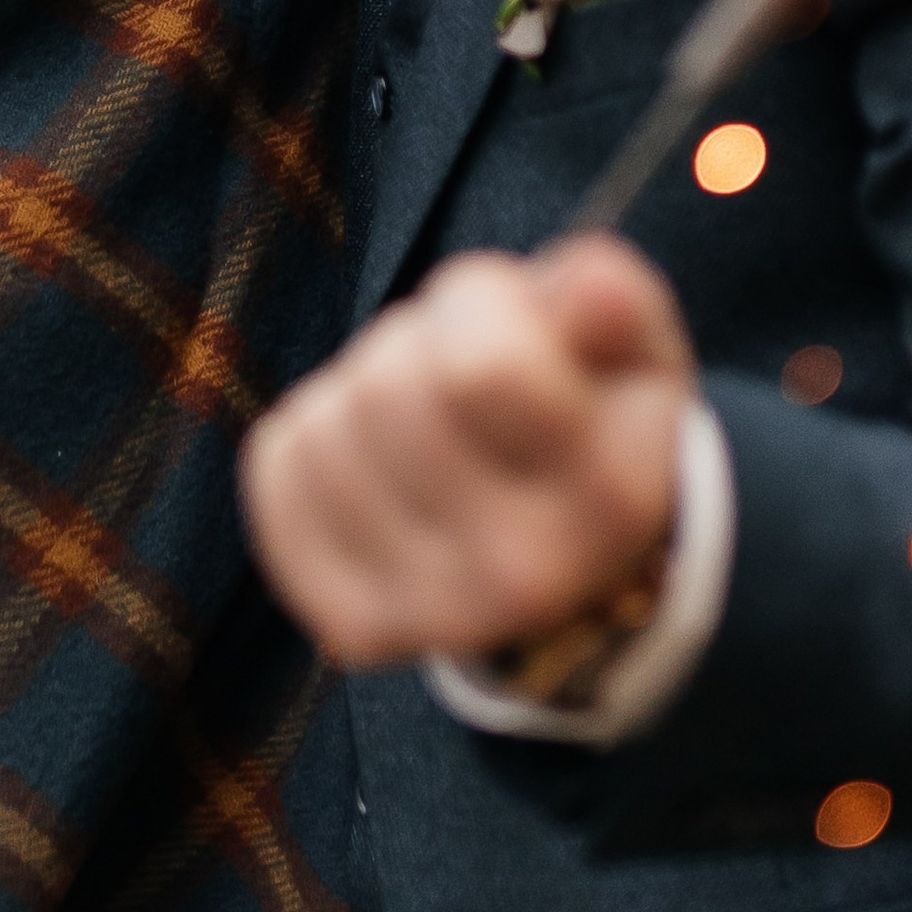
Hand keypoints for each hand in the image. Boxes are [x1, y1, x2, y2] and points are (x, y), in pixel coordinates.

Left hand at [240, 237, 695, 668]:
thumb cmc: (595, 419)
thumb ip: (610, 301)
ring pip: (328, 425)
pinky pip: (280, 468)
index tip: (520, 329)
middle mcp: (525, 575)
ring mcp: (433, 613)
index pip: (483, 365)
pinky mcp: (352, 621)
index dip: (489, 305)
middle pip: (389, 386)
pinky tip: (378, 464)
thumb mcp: (631, 347)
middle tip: (465, 377)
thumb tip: (593, 290)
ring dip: (365, 392)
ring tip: (427, 423)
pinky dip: (314, 439)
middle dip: (420, 346)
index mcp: (610, 494)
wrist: (568, 559)